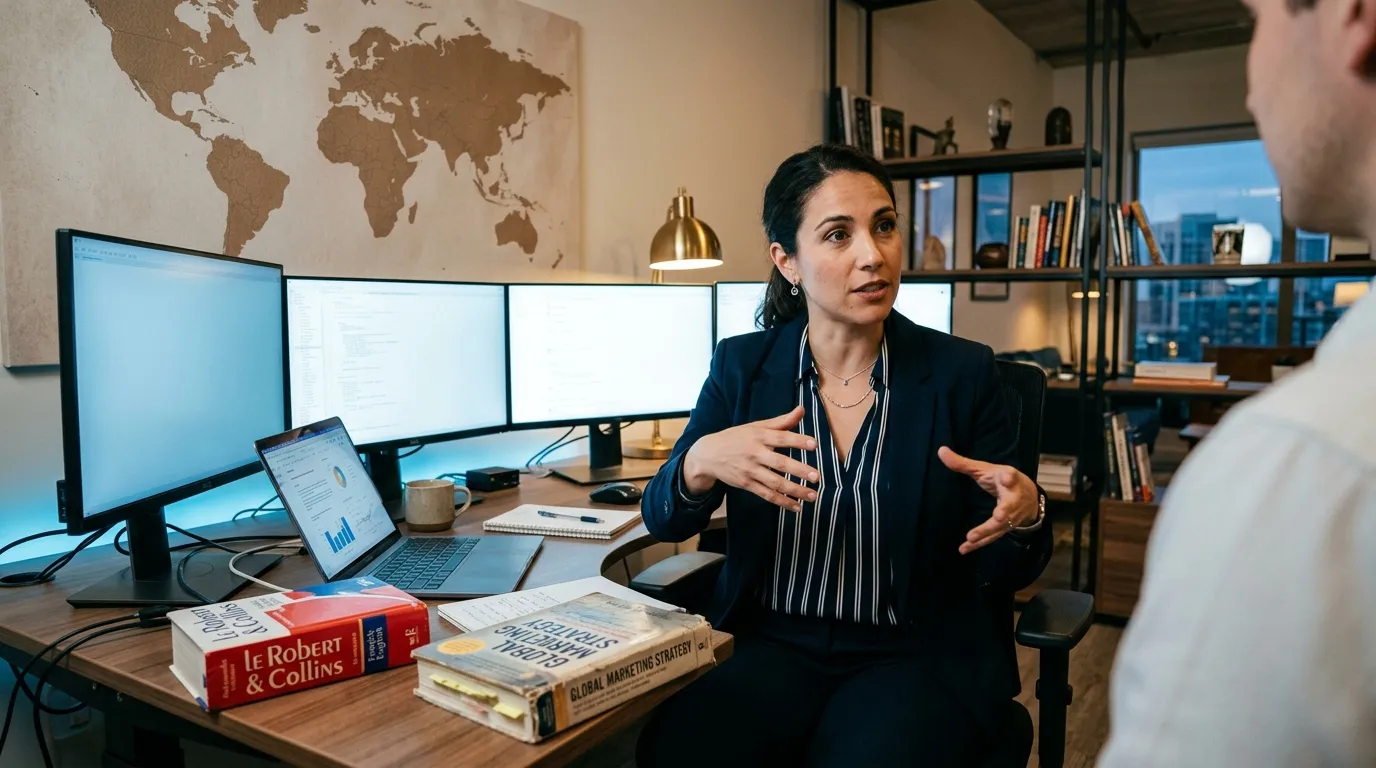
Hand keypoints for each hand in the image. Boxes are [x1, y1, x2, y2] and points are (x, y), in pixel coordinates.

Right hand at [683, 406, 819, 512]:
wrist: (708, 454)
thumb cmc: (736, 438)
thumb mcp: (755, 426)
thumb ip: (781, 421)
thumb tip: (802, 410)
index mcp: (758, 436)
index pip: (781, 437)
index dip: (797, 440)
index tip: (814, 444)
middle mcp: (755, 453)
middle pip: (779, 463)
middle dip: (799, 470)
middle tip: (816, 476)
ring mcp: (750, 471)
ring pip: (775, 483)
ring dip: (795, 490)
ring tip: (813, 495)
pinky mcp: (746, 484)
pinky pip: (766, 495)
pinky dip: (782, 501)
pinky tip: (797, 506)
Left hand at [938, 446, 1038, 554]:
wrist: (1030, 497)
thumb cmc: (1002, 480)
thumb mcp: (985, 469)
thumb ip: (963, 463)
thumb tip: (940, 451)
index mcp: (1009, 479)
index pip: (1010, 476)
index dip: (1009, 477)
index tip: (1007, 477)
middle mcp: (1013, 498)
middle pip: (1009, 506)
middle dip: (1004, 513)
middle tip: (999, 517)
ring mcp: (1011, 516)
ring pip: (1000, 526)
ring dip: (986, 532)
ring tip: (971, 538)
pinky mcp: (1006, 528)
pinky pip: (992, 537)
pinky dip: (979, 544)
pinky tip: (964, 549)